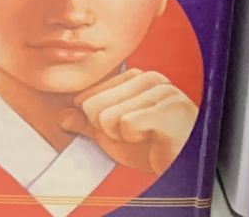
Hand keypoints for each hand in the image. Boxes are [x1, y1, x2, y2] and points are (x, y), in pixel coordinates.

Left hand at [60, 69, 198, 175]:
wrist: (186, 170)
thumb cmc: (155, 150)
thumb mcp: (116, 136)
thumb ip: (89, 123)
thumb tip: (62, 117)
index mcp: (137, 78)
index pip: (91, 94)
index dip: (98, 121)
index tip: (124, 130)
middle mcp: (151, 78)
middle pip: (94, 106)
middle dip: (108, 130)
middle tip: (134, 137)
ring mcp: (162, 91)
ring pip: (109, 117)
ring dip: (123, 137)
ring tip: (146, 138)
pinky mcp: (169, 109)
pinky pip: (127, 126)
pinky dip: (136, 141)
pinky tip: (154, 141)